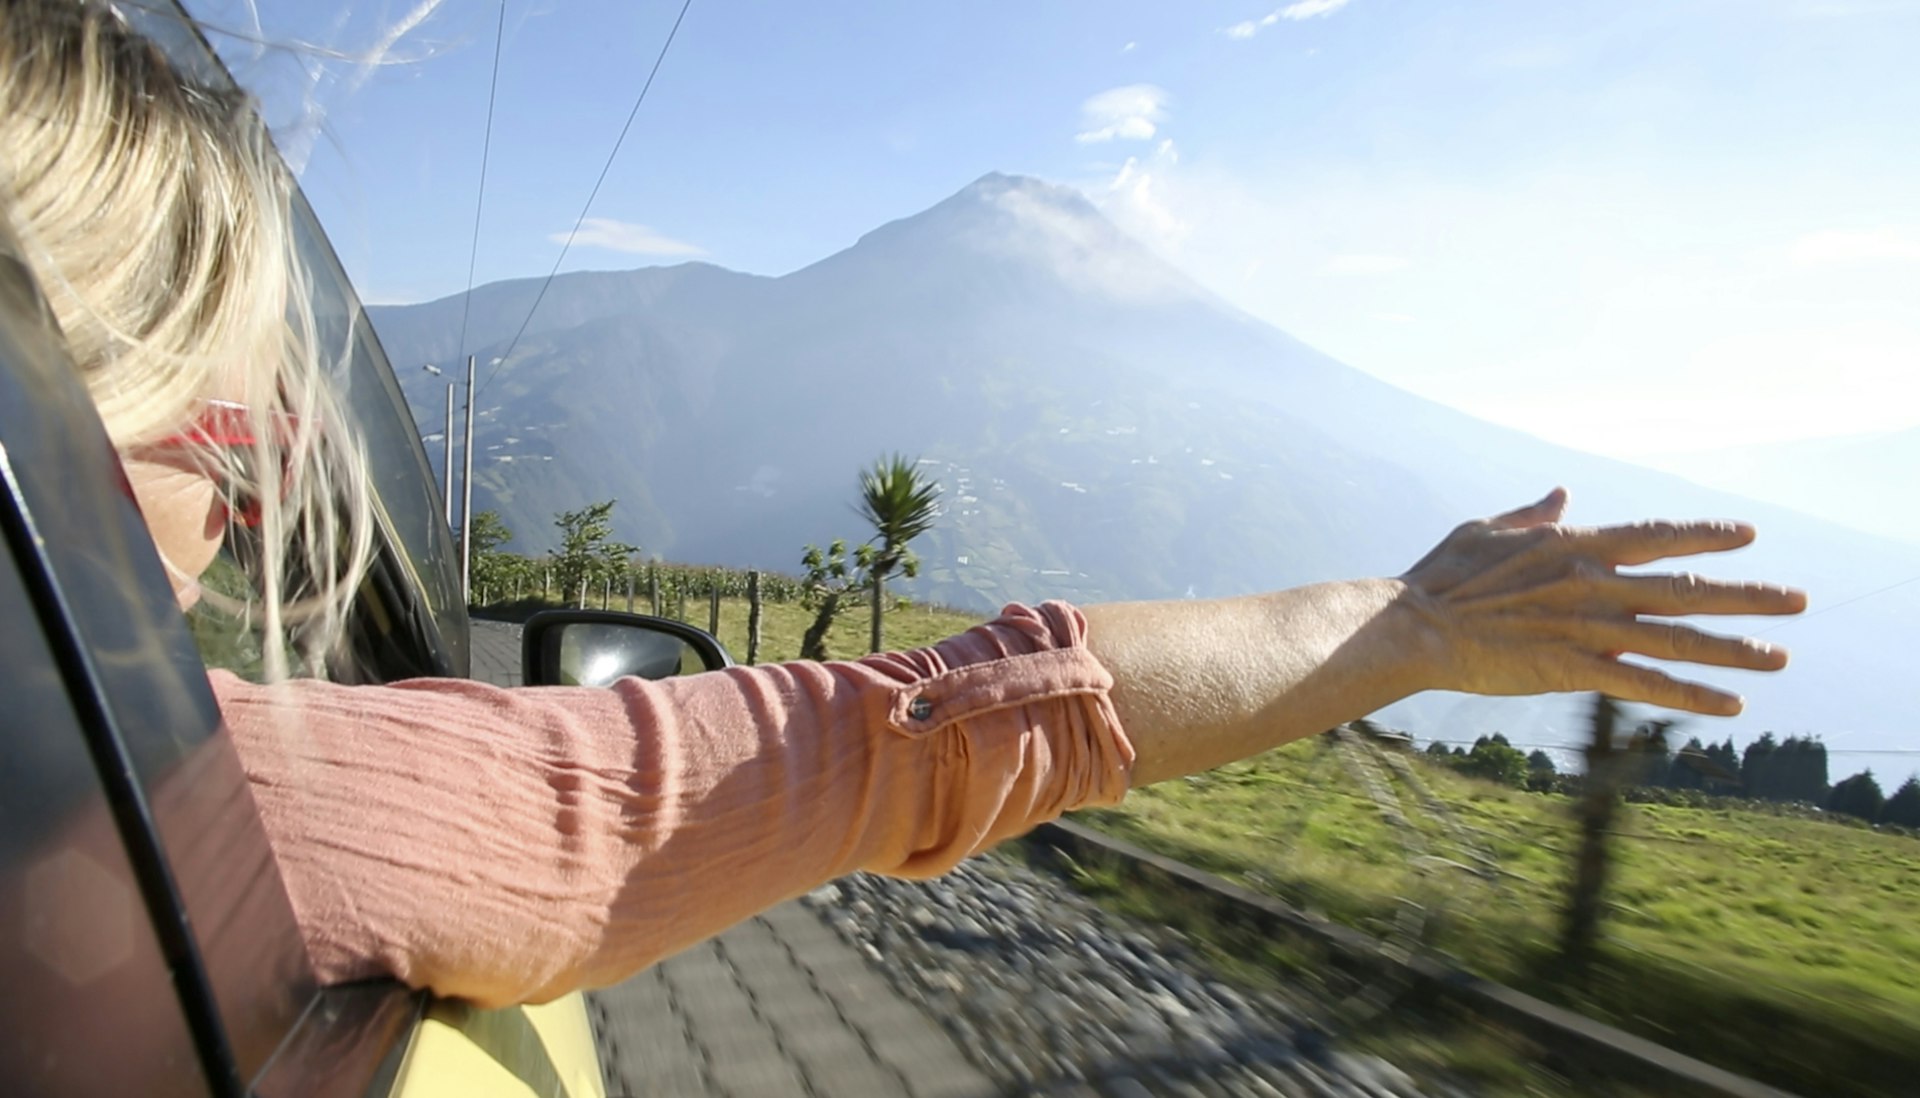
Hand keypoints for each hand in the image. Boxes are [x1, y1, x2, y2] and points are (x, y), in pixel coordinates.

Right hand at [1398, 487, 1807, 715]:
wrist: (1413, 625)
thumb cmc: (1440, 577)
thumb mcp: (1486, 529)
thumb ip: (1532, 515)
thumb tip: (1562, 493)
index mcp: (1575, 546)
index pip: (1657, 537)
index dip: (1705, 535)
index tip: (1747, 536)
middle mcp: (1594, 583)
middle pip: (1686, 590)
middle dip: (1748, 595)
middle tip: (1797, 601)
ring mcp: (1587, 627)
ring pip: (1678, 639)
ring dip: (1734, 649)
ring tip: (1780, 655)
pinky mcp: (1573, 669)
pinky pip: (1645, 685)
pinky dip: (1691, 696)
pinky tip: (1730, 706)